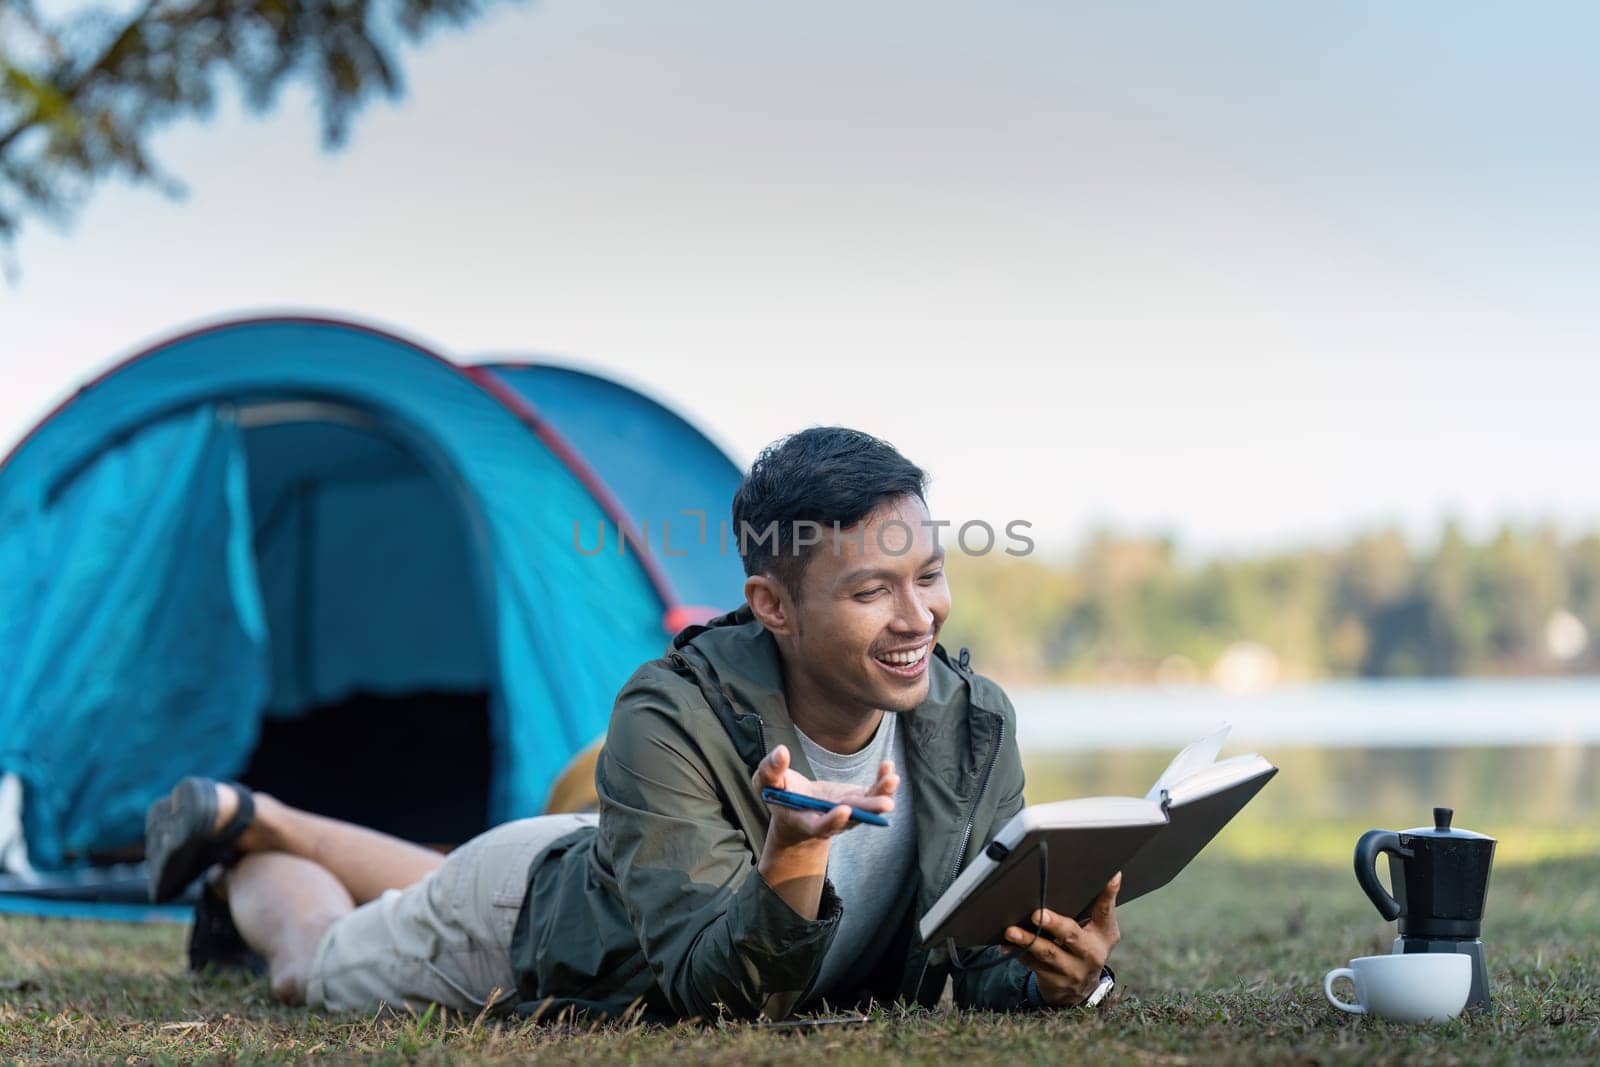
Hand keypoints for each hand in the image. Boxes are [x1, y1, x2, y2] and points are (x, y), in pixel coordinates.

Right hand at [753, 745, 897, 919]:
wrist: (796, 808)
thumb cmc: (779, 795)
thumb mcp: (765, 784)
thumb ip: (770, 770)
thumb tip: (781, 752)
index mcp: (806, 821)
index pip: (820, 826)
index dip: (832, 820)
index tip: (844, 810)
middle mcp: (831, 821)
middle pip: (852, 818)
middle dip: (869, 810)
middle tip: (886, 803)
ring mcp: (847, 812)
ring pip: (867, 807)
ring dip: (882, 794)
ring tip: (893, 779)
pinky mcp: (856, 800)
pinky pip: (871, 792)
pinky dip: (880, 781)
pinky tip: (888, 766)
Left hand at [1003, 872, 1120, 1006]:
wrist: (1082, 989)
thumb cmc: (1089, 946)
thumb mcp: (1102, 928)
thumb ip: (1102, 904)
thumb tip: (1112, 873)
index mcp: (1103, 935)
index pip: (1105, 912)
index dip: (1107, 895)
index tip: (1109, 877)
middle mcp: (1090, 954)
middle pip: (1071, 936)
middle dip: (1054, 925)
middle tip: (1038, 914)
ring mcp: (1071, 970)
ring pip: (1047, 953)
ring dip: (1028, 941)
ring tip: (1011, 931)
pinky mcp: (1053, 980)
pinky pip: (1031, 965)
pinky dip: (1017, 953)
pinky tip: (1005, 945)